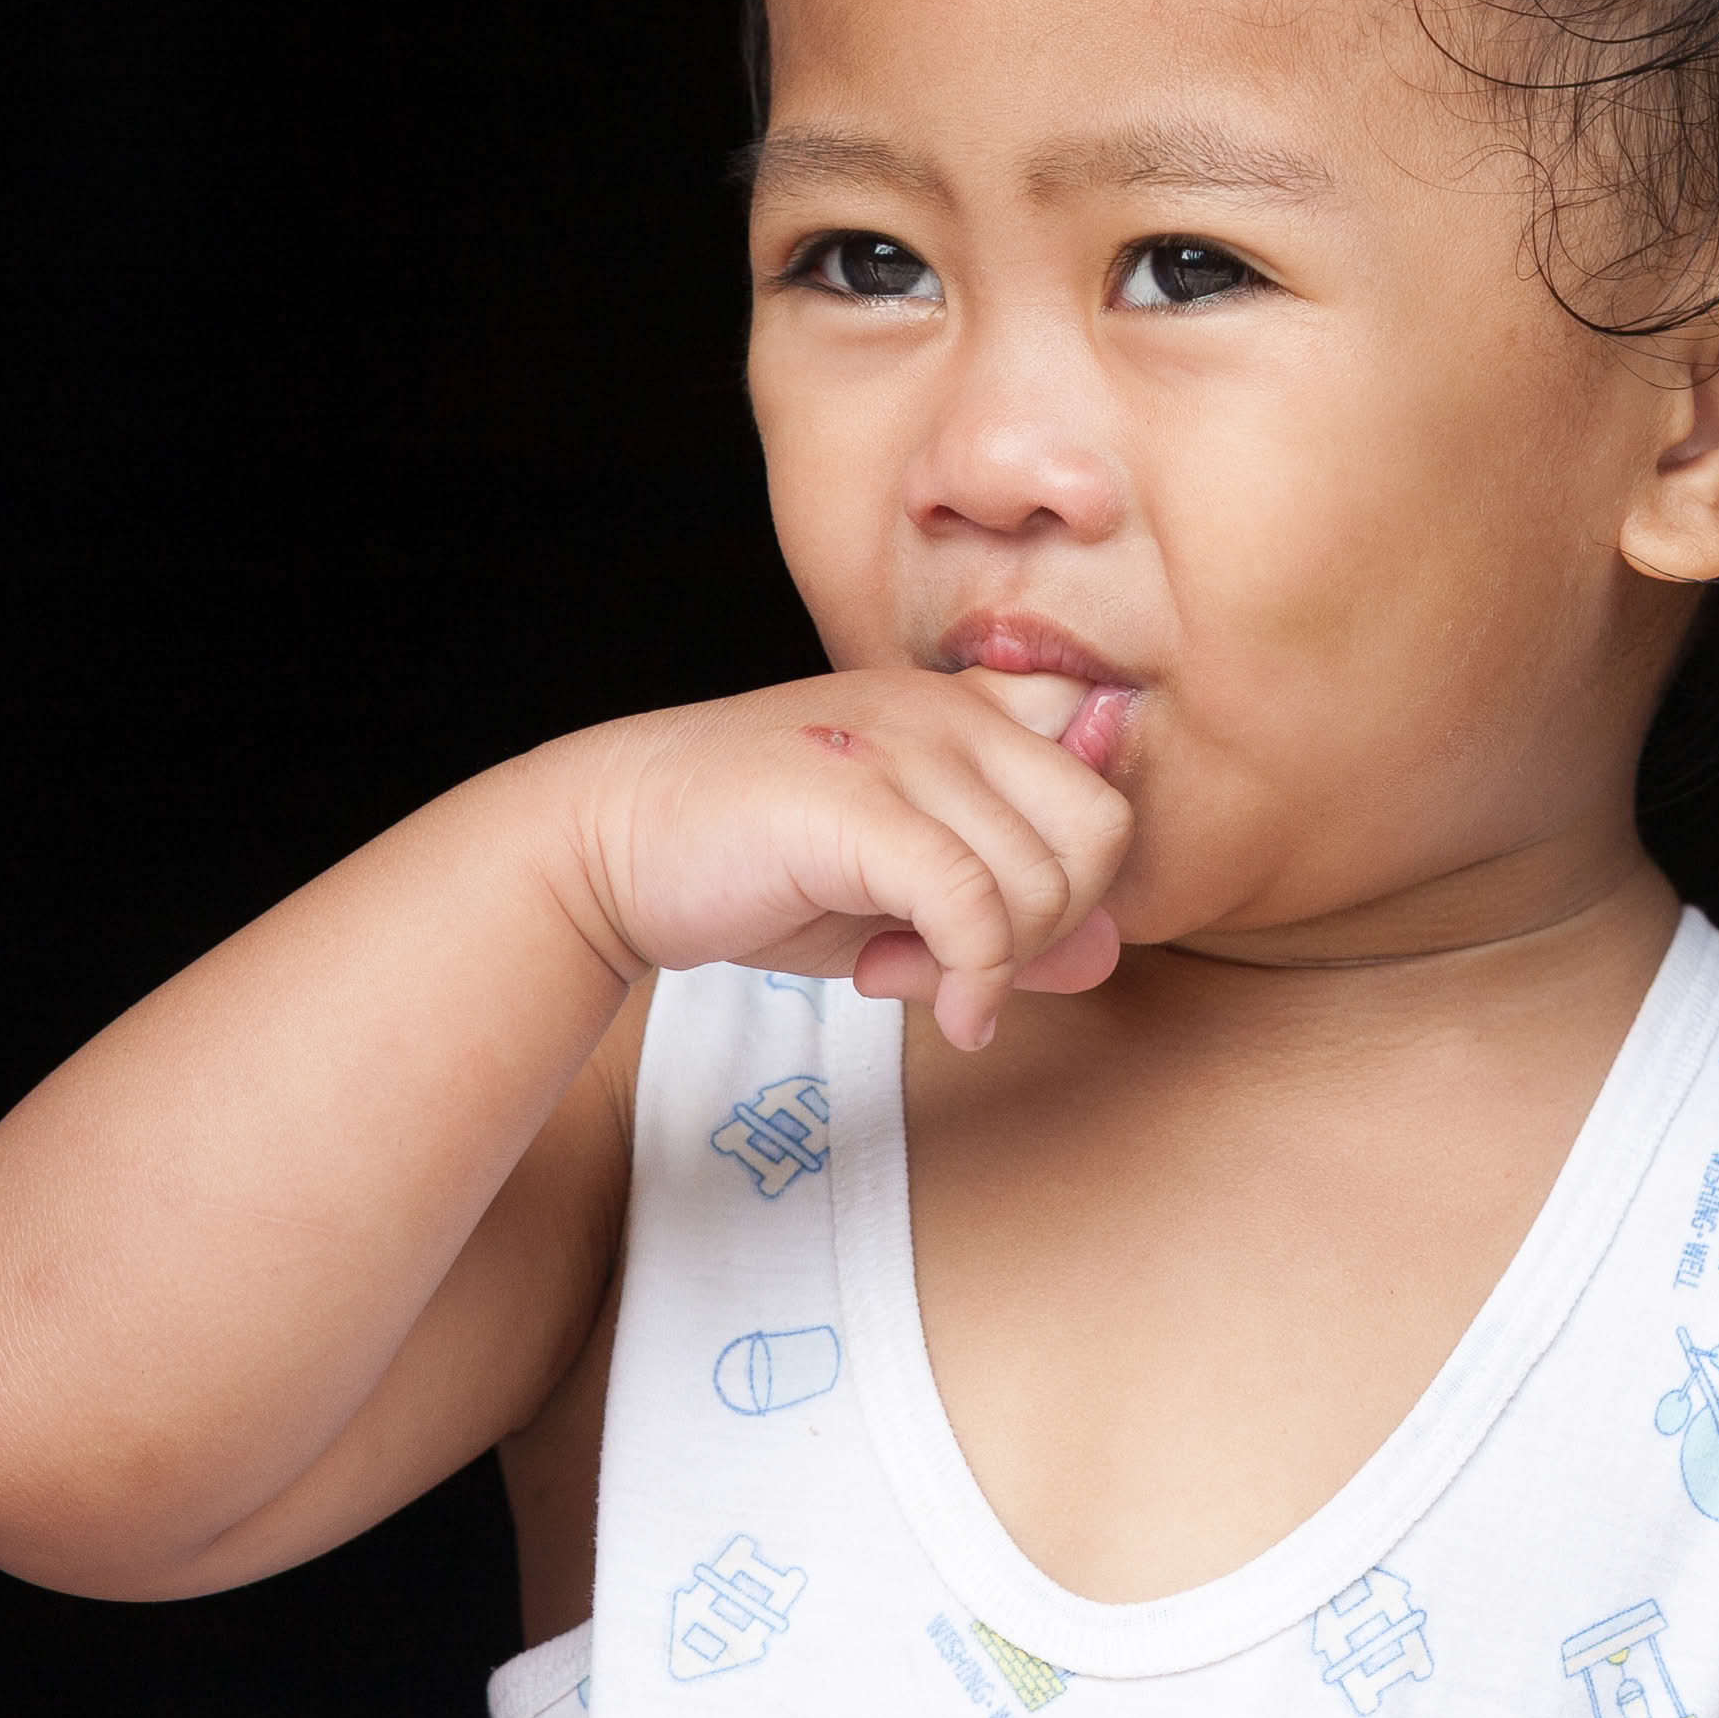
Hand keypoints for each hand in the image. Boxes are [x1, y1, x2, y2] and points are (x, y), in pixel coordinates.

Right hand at [548, 668, 1134, 1046]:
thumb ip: (1009, 917)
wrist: (609, 845)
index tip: (1002, 931)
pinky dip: (973, 982)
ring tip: (905, 974)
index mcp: (967, 712)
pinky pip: (975, 906)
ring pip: (1040, 879)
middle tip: (961, 965)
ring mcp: (903, 745)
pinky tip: (932, 1007)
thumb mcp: (905, 896)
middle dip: (1053, 926)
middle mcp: (948, 711)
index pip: (1102, 790)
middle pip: (1100, 832)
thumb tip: (1109, 956)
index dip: (1078, 881)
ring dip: (991, 964)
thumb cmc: (760, 867)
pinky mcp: (856, 800)